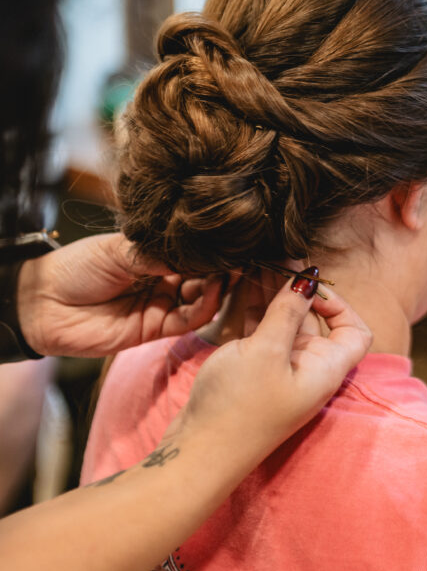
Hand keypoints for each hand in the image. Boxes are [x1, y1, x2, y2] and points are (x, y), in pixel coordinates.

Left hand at [16, 234, 222, 357]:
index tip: (233, 241)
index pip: (192, 253)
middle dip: (222, 268)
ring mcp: (160, 304)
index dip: (212, 250)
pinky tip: (212, 294)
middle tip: (238, 258)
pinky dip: (203, 309)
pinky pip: (187, 321)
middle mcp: (161, 279)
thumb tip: (202, 250)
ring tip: (227, 275)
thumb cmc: (78, 267)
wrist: (45, 303)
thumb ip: (161, 253)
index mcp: (153, 256)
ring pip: (201, 299)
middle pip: (203, 276)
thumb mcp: (120, 250)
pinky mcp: (155, 329)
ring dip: (217, 289)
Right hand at [175, 275, 372, 465]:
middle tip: (274, 258)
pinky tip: (241, 286)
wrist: (198, 454)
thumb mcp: (265, 351)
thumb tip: (308, 277)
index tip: (309, 287)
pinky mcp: (254, 373)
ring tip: (255, 262)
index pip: (355, 331)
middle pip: (315, 321)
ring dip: (272, 295)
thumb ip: (288, 311)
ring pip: (284, 323)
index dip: (339, 304)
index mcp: (325, 369)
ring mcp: (281, 372)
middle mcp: (309, 370)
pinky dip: (255, 310)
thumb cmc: (237, 408)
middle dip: (297, 289)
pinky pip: (262, 333)